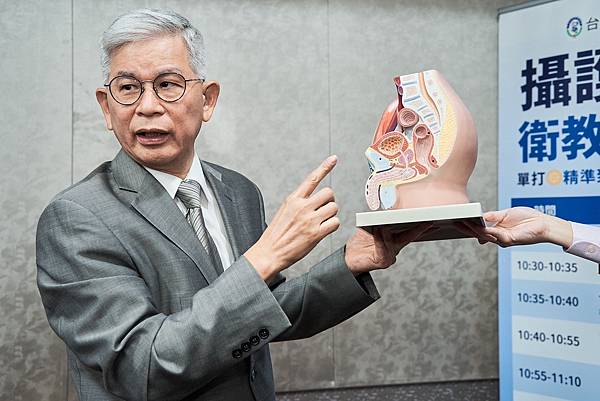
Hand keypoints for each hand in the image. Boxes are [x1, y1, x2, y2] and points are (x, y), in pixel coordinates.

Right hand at [245, 156, 339, 281]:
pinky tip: (323, 230)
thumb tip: (314, 198)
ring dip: (331, 214)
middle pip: (329, 193)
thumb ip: (299, 202)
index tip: (334, 159)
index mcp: (293, 199)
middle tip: (322, 210)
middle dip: (329, 201)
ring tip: (320, 222)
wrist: (269, 253)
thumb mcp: (284, 211)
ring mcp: (309, 220)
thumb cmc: (276, 235)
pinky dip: (332, 226)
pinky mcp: (315, 234)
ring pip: (334, 208)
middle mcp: (302, 207)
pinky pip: (335, 223)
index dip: (325, 167)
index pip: (312, 178)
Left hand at [345, 224, 432, 274]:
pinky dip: (380, 240)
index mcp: (395, 240)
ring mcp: (390, 256)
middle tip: (427, 221)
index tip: (431, 221)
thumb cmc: (360, 243)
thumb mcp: (370, 226)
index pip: (411, 232)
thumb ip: (379, 218)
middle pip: (409, 237)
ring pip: (393, 241)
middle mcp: (395, 248)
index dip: (422, 227)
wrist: (348, 258)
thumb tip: (386, 206)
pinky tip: (378, 231)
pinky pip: (383, 249)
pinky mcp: (382, 261)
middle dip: (419, 229)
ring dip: (388, 231)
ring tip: (383, 223)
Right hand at [467, 207, 572, 247]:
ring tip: (463, 222)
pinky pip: (493, 234)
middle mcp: (498, 237)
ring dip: (472, 229)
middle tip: (455, 222)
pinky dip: (484, 230)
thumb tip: (480, 216)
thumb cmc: (528, 219)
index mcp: (497, 230)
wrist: (544, 224)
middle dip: (466, 228)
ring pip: (483, 235)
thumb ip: (493, 216)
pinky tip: (477, 225)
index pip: (479, 229)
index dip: (468, 225)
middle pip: (478, 233)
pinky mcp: (508, 240)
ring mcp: (503, 240)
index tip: (458, 220)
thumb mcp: (506, 214)